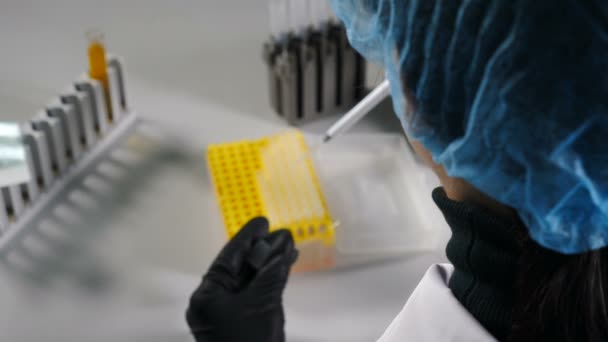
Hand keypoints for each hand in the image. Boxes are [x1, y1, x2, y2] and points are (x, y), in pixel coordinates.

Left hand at [186, 217, 297, 341]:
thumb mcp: (263, 302)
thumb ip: (272, 271)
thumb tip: (283, 243)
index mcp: (206, 297)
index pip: (228, 259)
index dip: (247, 238)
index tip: (263, 221)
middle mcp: (213, 302)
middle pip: (238, 267)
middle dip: (262, 250)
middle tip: (282, 233)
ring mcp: (228, 313)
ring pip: (250, 280)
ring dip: (270, 263)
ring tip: (289, 246)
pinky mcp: (243, 321)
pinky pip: (256, 293)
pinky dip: (271, 280)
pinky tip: (286, 265)